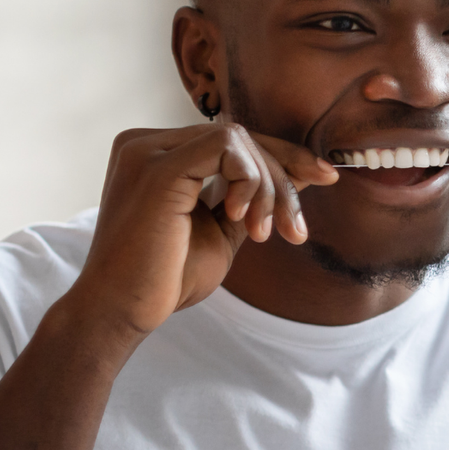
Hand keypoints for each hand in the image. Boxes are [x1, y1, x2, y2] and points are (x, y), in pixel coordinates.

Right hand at [65, 124, 335, 337]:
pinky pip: (225, 147)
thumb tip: (299, 173)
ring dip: (269, 186)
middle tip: (296, 230)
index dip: (284, 156)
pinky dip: (248, 180)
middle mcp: (148, 143)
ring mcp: (148, 150)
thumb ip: (252, 198)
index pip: (232, 141)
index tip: (325, 178)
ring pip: (238, 139)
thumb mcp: (223, 231)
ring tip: (266, 234)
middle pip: (241, 137)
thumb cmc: (167, 279)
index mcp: (159, 154)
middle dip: (283, 178)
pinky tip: (244, 219)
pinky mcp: (157, 167)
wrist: (124, 313)